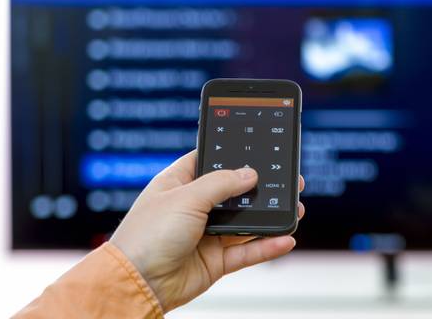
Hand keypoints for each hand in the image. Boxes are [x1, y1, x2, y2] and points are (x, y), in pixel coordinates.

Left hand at [110, 150, 305, 311]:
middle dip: (261, 188)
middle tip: (286, 181)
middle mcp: (194, 207)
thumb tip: (249, 173)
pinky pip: (246, 251)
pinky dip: (266, 246)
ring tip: (295, 209)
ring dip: (270, 217)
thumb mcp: (185, 197)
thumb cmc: (146, 236)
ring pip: (245, 223)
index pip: (210, 162)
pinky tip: (284, 239)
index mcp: (179, 183)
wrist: (137, 284)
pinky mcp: (214, 260)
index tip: (258, 148)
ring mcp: (205, 234)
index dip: (232, 155)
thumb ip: (221, 183)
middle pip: (234, 193)